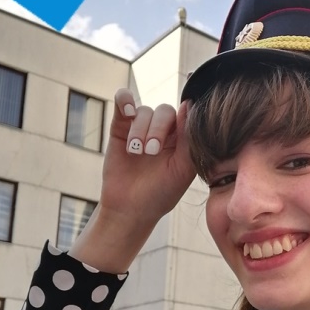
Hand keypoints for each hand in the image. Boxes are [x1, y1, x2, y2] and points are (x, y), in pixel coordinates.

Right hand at [69, 89, 196, 272]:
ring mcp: (141, 128)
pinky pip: (123, 103)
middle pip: (164, 112)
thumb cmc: (160, 194)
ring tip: (136, 152)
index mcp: (182, 140)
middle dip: (157, 129)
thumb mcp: (182, 170)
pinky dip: (125, 100)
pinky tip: (128, 111)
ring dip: (140, 130)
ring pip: (144, 111)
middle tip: (151, 152)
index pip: (186, 117)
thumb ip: (189, 139)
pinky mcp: (120, 128)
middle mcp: (163, 131)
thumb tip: (189, 105)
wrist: (130, 209)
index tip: (174, 138)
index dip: (181, 120)